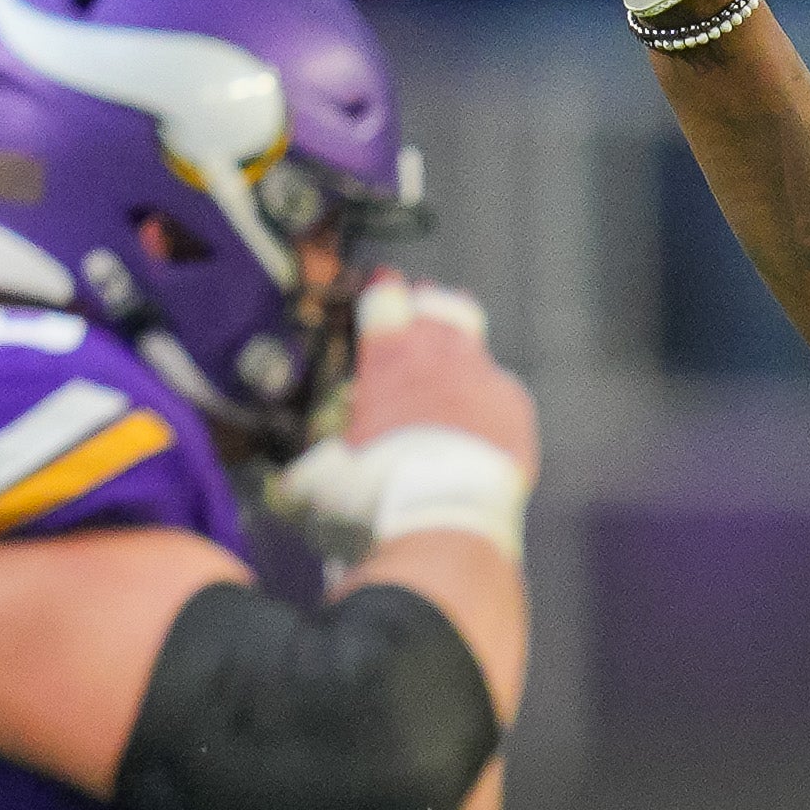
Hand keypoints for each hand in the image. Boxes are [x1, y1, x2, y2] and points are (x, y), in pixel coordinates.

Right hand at [269, 278, 534, 564]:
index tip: (383, 288)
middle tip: (422, 312)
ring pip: (472, 342)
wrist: (445, 521)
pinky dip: (485, 397)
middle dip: (429, 308)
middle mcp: (439, 357)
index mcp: (386, 358)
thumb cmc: (371, 498)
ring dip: (457, 349)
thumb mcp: (321, 480)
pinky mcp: (515, 407)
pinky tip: (475, 418)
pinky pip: (500, 388)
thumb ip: (313, 464)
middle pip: (440, 307)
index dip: (384, 293)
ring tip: (445, 367)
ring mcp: (484, 377)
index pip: (385, 298)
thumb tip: (293, 482)